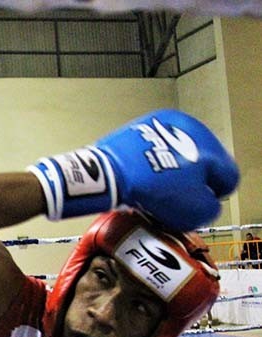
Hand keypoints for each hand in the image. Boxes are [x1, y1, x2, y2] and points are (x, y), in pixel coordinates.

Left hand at [28, 109, 238, 230]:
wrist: (110, 173)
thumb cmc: (153, 190)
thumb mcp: (193, 210)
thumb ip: (211, 206)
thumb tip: (209, 201)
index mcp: (211, 148)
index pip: (227, 175)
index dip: (214, 194)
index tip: (201, 202)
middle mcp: (192, 129)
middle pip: (203, 162)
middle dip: (194, 179)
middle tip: (178, 196)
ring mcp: (164, 124)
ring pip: (179, 153)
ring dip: (174, 169)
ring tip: (159, 187)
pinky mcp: (142, 126)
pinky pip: (155, 147)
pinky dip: (153, 160)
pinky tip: (144, 175)